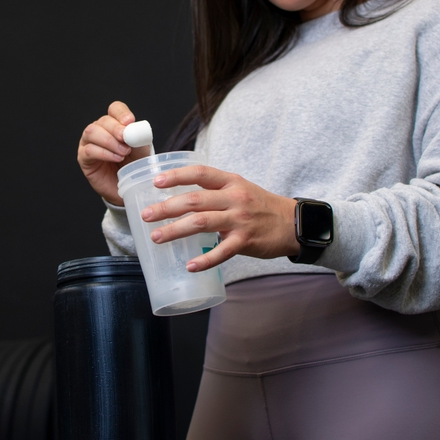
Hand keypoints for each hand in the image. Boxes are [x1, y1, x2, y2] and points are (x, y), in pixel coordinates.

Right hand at [77, 101, 149, 205]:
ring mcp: (89, 143)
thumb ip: (137, 138)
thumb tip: (133, 128)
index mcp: (115, 124)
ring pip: (92, 132)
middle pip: (103, 120)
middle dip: (116, 129)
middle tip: (126, 141)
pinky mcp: (83, 158)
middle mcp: (100, 130)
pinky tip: (115, 158)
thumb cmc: (133, 165)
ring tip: (123, 152)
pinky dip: (104, 153)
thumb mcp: (141, 149)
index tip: (130, 122)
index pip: (115, 109)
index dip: (121, 113)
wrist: (128, 186)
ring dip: (109, 141)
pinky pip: (89, 150)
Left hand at [140, 165, 300, 271]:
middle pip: (194, 200)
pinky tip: (190, 266)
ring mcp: (240, 220)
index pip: (199, 173)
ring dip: (175, 231)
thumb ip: (215, 190)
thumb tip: (181, 196)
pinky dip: (204, 260)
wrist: (294, 223)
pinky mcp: (246, 241)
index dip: (176, 176)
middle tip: (145, 216)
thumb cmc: (261, 206)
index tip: (156, 182)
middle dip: (166, 208)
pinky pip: (221, 252)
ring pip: (201, 223)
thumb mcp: (240, 189)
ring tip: (157, 237)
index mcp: (230, 182)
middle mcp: (234, 198)